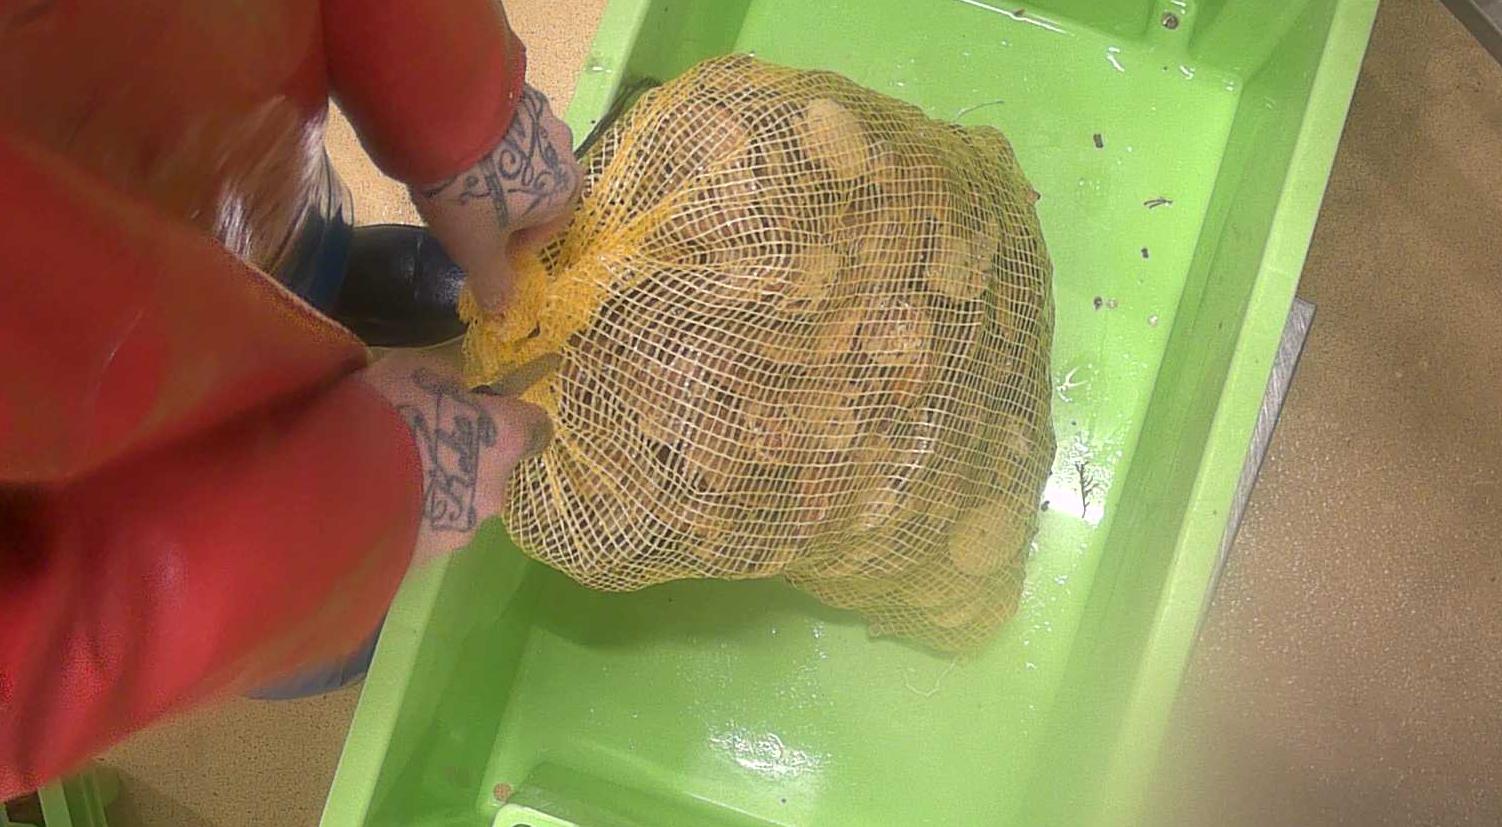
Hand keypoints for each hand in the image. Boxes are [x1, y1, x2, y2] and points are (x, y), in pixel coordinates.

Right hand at [360, 350, 551, 566]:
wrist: (334, 483)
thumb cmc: (387, 410)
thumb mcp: (418, 369)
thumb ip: (450, 382)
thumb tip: (459, 392)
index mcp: (505, 438)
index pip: (536, 426)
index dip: (511, 417)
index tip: (483, 411)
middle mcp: (496, 488)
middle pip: (494, 469)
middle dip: (467, 458)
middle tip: (421, 443)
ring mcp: (465, 528)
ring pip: (461, 503)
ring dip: (437, 490)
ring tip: (390, 478)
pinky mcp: (430, 557)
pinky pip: (428, 530)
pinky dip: (412, 518)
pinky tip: (376, 504)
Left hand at [411, 84, 580, 312]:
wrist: (442, 111)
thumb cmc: (467, 192)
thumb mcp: (476, 248)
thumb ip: (494, 283)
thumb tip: (504, 318)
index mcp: (564, 194)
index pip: (545, 229)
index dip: (511, 244)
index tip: (482, 246)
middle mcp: (564, 152)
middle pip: (538, 188)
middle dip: (509, 203)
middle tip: (471, 208)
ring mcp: (542, 115)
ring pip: (524, 153)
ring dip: (501, 166)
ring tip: (462, 171)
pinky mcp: (516, 87)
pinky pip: (507, 122)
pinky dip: (489, 136)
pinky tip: (458, 140)